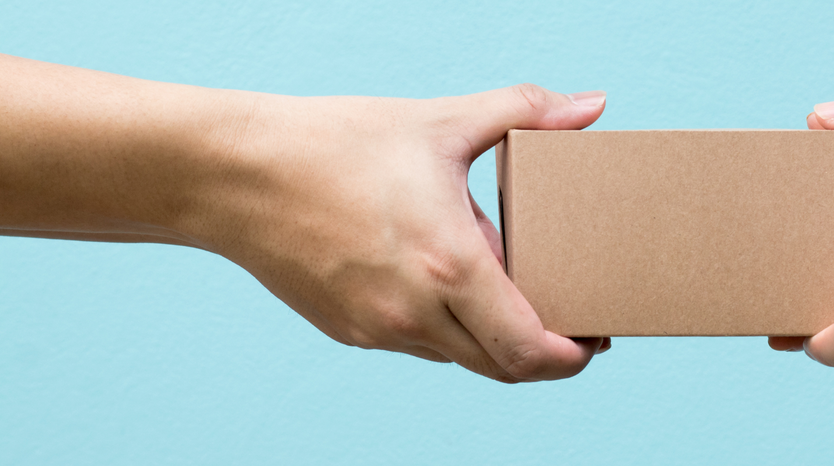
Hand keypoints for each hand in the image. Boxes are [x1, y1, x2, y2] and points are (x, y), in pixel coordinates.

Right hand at [186, 84, 610, 381]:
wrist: (233, 174)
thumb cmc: (337, 143)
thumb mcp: (440, 121)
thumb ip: (524, 112)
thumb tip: (594, 104)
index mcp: (448, 267)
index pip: (529, 350)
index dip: (573, 357)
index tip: (598, 337)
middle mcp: (415, 313)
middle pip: (505, 368)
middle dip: (549, 356)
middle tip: (577, 325)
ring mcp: (379, 329)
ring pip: (462, 358)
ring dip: (498, 340)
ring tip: (519, 295)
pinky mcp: (351, 331)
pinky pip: (420, 344)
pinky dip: (451, 328)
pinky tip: (453, 284)